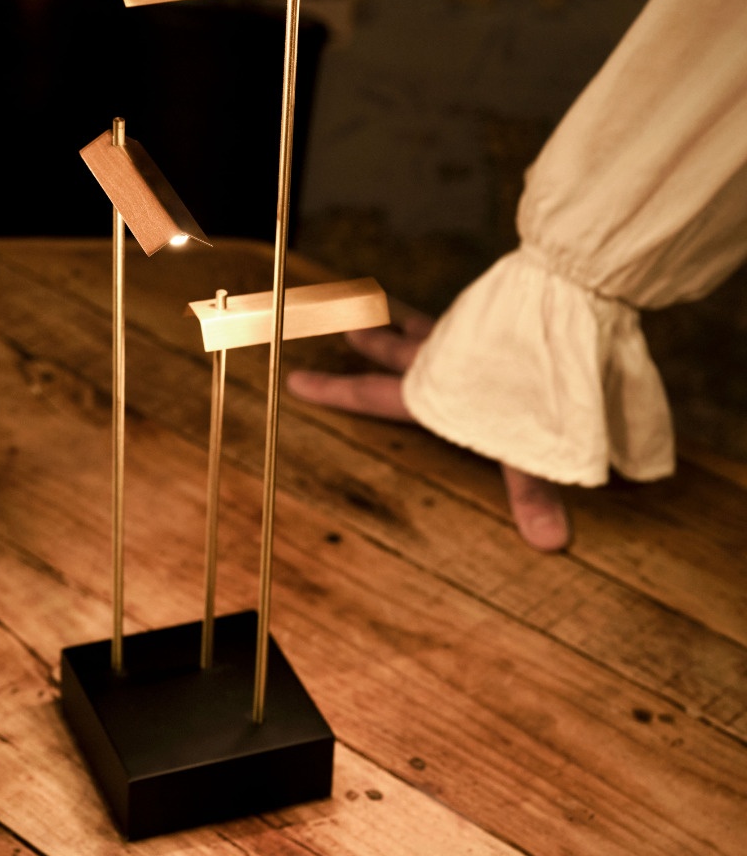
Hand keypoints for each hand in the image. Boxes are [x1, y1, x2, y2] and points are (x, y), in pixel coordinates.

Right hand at [286, 300, 570, 551]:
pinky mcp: (495, 314)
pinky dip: (459, 317)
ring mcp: (467, 332)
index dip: (333, 391)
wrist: (557, 310)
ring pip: (428, 327)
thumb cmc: (532, 383)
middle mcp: (441, 359)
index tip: (297, 381)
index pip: (370, 394)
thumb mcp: (528, 447)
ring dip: (409, 323)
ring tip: (396, 311)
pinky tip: (473, 312)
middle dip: (372, 343)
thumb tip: (550, 545)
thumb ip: (534, 493)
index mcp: (431, 392)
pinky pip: (467, 317)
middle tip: (350, 331)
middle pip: (394, 352)